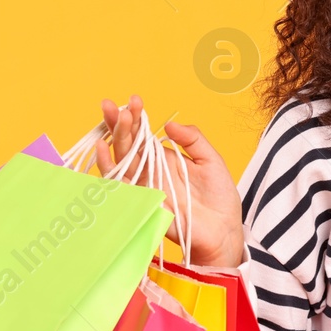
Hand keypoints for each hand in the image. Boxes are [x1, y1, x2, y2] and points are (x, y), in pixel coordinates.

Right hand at [93, 95, 246, 267]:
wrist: (225, 230)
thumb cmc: (219, 199)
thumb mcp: (211, 160)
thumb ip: (193, 139)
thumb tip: (169, 124)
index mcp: (164, 159)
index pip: (143, 135)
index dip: (136, 117)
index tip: (135, 100)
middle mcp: (150, 172)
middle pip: (127, 144)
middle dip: (120, 123)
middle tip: (117, 104)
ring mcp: (146, 187)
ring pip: (121, 160)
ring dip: (117, 139)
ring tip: (118, 118)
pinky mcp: (144, 203)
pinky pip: (122, 185)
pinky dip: (109, 168)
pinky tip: (104, 149)